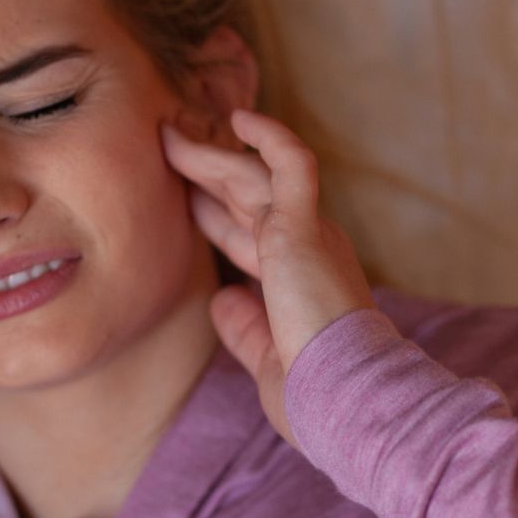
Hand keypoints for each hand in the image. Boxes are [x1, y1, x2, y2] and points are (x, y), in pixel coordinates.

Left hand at [161, 108, 374, 445]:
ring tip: (170, 134)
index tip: (185, 201)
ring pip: (252, 177)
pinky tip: (239, 118)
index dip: (215, 217)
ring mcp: (308, 235)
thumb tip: (220, 300)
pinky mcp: (304, 227)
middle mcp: (308, 250)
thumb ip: (244, 327)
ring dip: (209, 156)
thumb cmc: (316, 394)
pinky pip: (291, 164)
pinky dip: (269, 137)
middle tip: (169, 148)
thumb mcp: (267, 358)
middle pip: (244, 199)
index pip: (249, 237)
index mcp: (300, 282)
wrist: (348, 399)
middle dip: (206, 174)